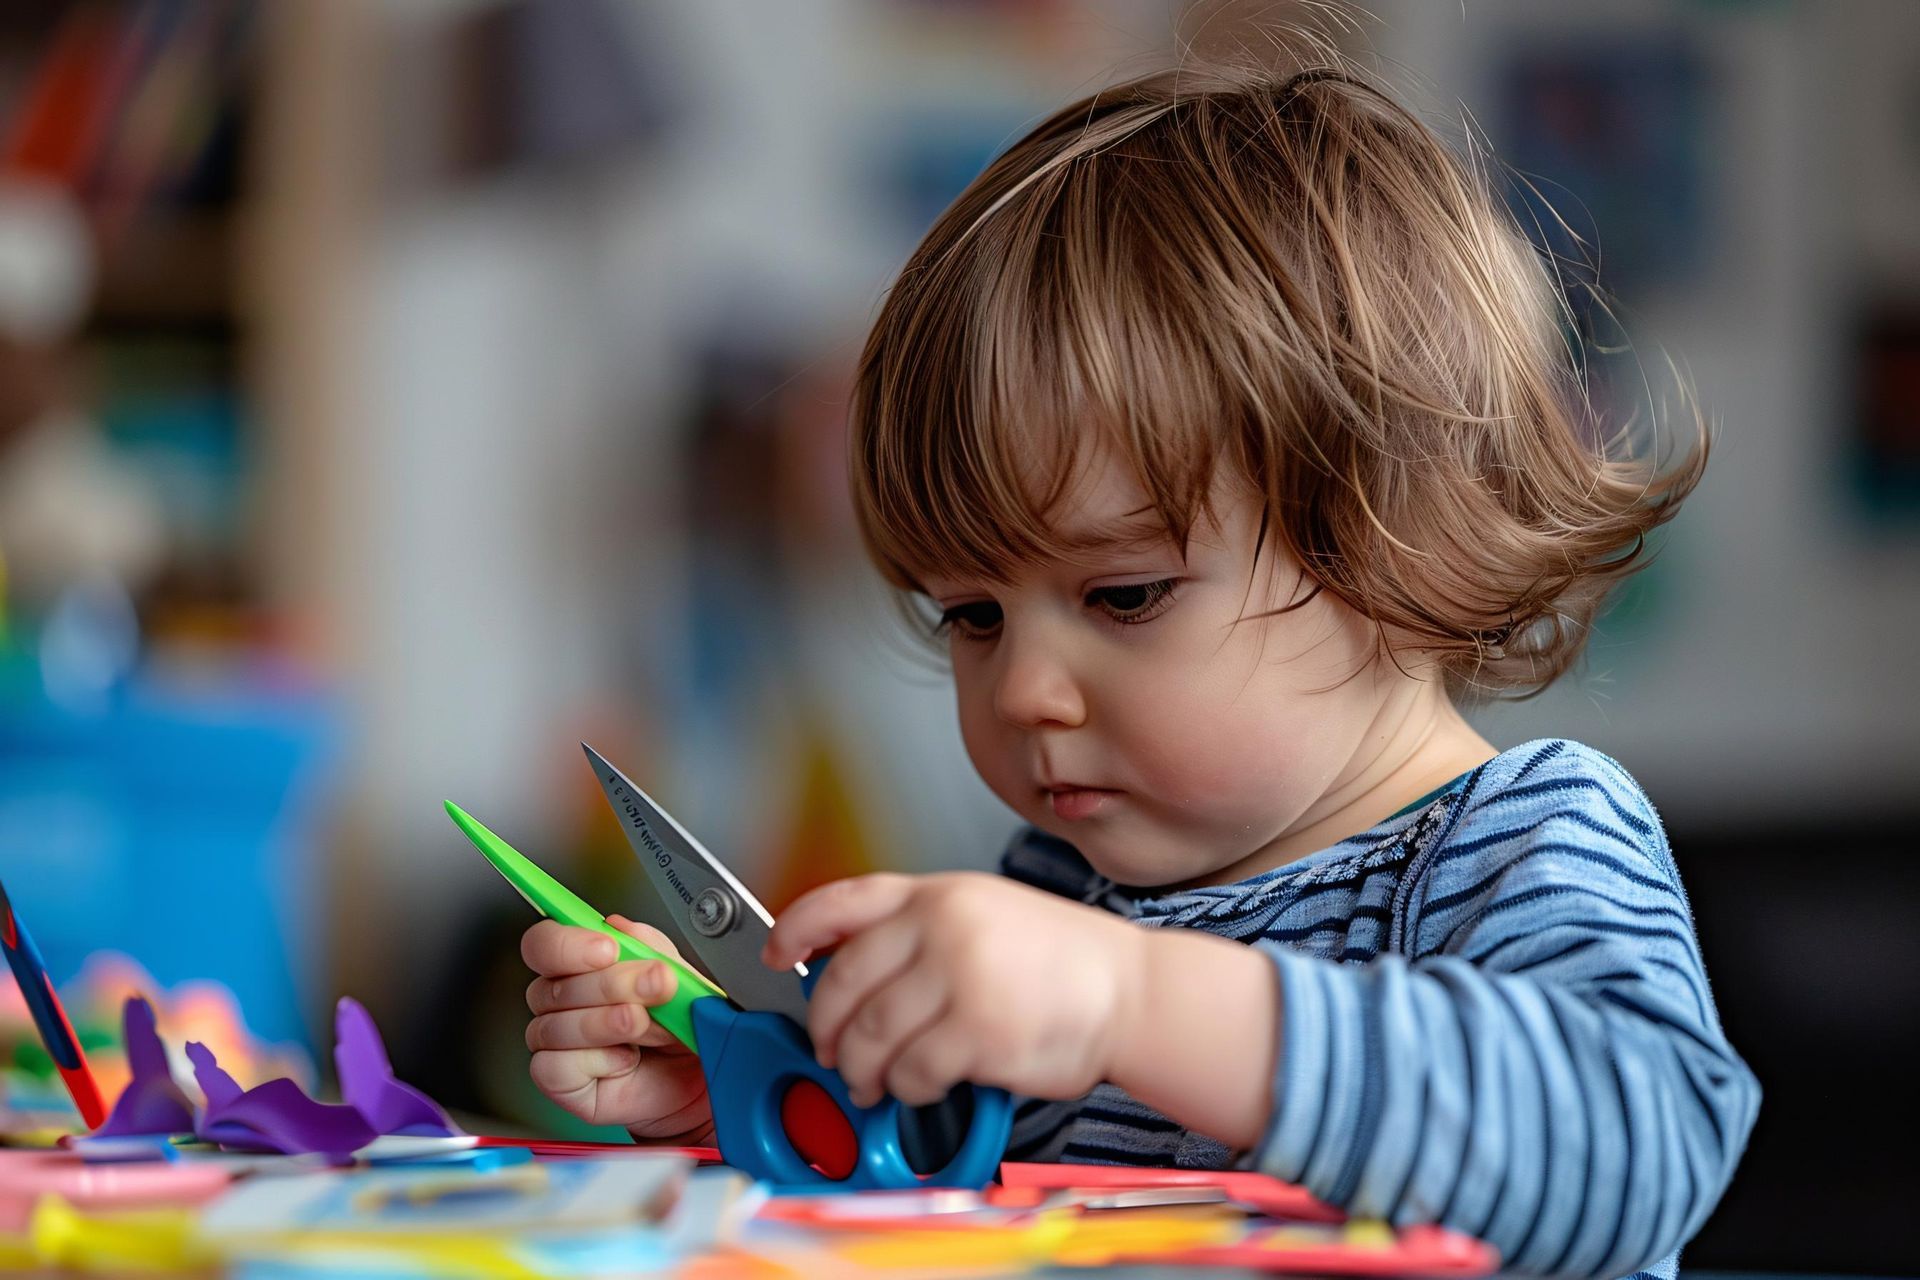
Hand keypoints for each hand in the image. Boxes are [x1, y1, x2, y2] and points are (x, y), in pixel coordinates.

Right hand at [521, 914, 713, 1142]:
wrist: (704, 1079)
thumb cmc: (687, 1026)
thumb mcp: (682, 978)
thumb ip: (651, 948)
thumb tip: (618, 926)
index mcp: (582, 964)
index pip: (546, 944)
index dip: (569, 944)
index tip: (610, 949)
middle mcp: (560, 1000)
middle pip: (551, 985)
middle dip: (611, 984)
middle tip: (658, 986)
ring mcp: (555, 1042)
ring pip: (554, 1026)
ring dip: (612, 1024)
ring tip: (654, 1030)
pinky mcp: (558, 1080)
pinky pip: (554, 1067)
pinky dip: (598, 1061)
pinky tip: (626, 1060)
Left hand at [762, 872, 1145, 1108]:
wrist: (1133, 992)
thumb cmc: (1062, 961)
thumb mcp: (985, 913)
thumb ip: (920, 930)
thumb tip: (846, 971)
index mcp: (940, 892)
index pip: (842, 902)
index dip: (794, 931)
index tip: (773, 956)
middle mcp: (944, 925)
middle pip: (842, 981)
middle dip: (824, 1027)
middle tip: (829, 1050)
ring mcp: (961, 977)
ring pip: (869, 1034)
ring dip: (860, 1069)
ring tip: (869, 1081)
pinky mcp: (979, 1033)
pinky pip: (911, 1071)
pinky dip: (906, 1088)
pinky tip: (919, 1086)